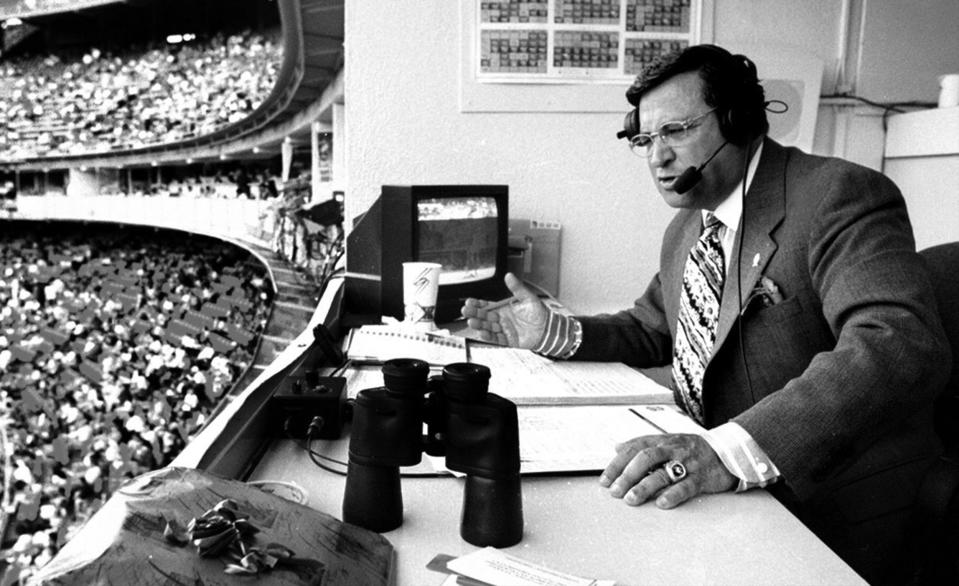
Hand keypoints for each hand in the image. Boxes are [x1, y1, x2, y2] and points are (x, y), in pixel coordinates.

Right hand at [460, 272, 548, 348]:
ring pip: (488, 328)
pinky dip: (489, 337)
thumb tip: (509, 276)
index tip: (469, 302)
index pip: (487, 306)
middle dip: (474, 314)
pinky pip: (496, 339)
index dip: (478, 304)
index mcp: (504, 309)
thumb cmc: (539, 314)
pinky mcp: (509, 340)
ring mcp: (505, 330)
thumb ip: (517, 288)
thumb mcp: (528, 297)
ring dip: (479, 325)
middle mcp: (502, 319)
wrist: (549, 329)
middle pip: (484, 317)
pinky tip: (482, 333)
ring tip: (472, 322)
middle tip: (465, 311)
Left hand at [599, 433, 735, 508]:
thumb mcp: (668, 441)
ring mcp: (688, 463)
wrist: (729, 452)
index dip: (617, 464)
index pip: (634, 448)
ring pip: (663, 472)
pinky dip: (673, 494)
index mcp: (663, 441)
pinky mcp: (702, 477)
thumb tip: (617, 447)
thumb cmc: (693, 449)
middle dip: (627, 475)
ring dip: (644, 486)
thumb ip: (643, 444)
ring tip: (631, 499)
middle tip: (615, 491)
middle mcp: (673, 449)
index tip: (605, 479)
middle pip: (645, 458)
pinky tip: (661, 503)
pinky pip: (686, 486)